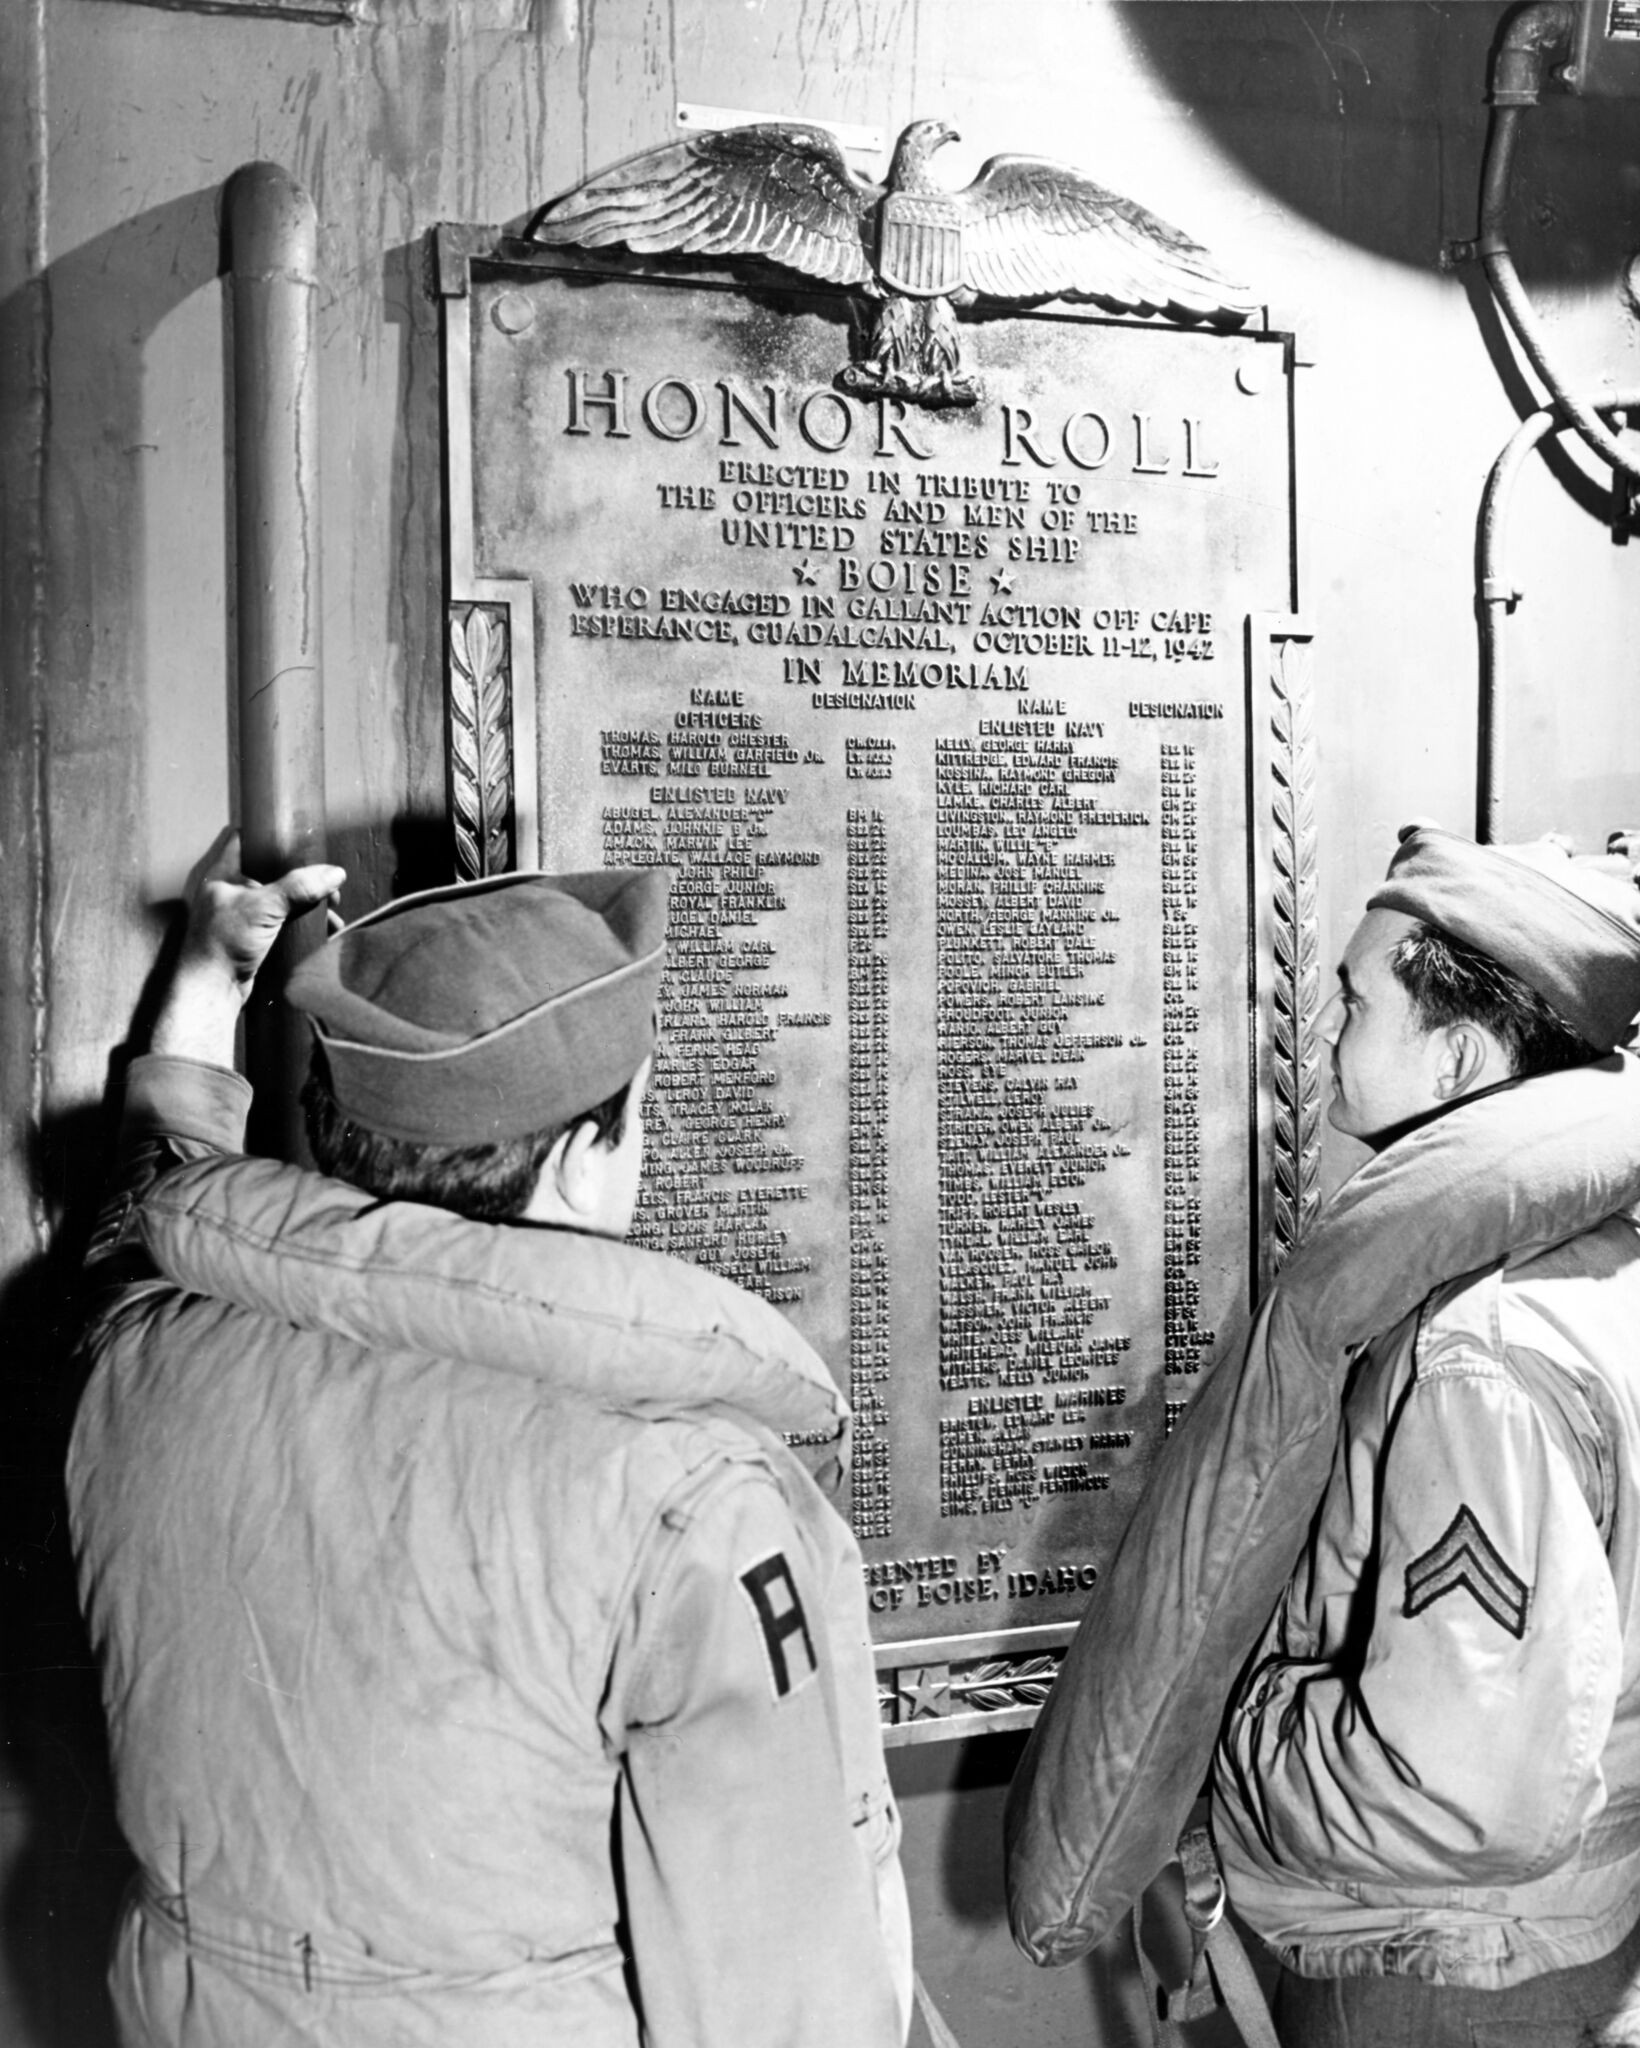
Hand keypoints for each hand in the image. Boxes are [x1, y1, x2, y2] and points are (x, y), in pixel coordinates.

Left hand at [151, 829, 345, 1064]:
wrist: (212, 989)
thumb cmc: (224, 942)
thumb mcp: (265, 907)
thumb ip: (299, 887)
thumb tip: (334, 874)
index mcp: (223, 874)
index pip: (243, 839)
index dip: (268, 835)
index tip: (297, 838)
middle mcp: (231, 891)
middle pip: (271, 871)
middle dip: (302, 877)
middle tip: (326, 884)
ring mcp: (241, 915)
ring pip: (280, 899)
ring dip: (306, 903)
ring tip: (331, 911)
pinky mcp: (252, 938)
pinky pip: (282, 923)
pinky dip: (301, 924)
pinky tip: (322, 930)